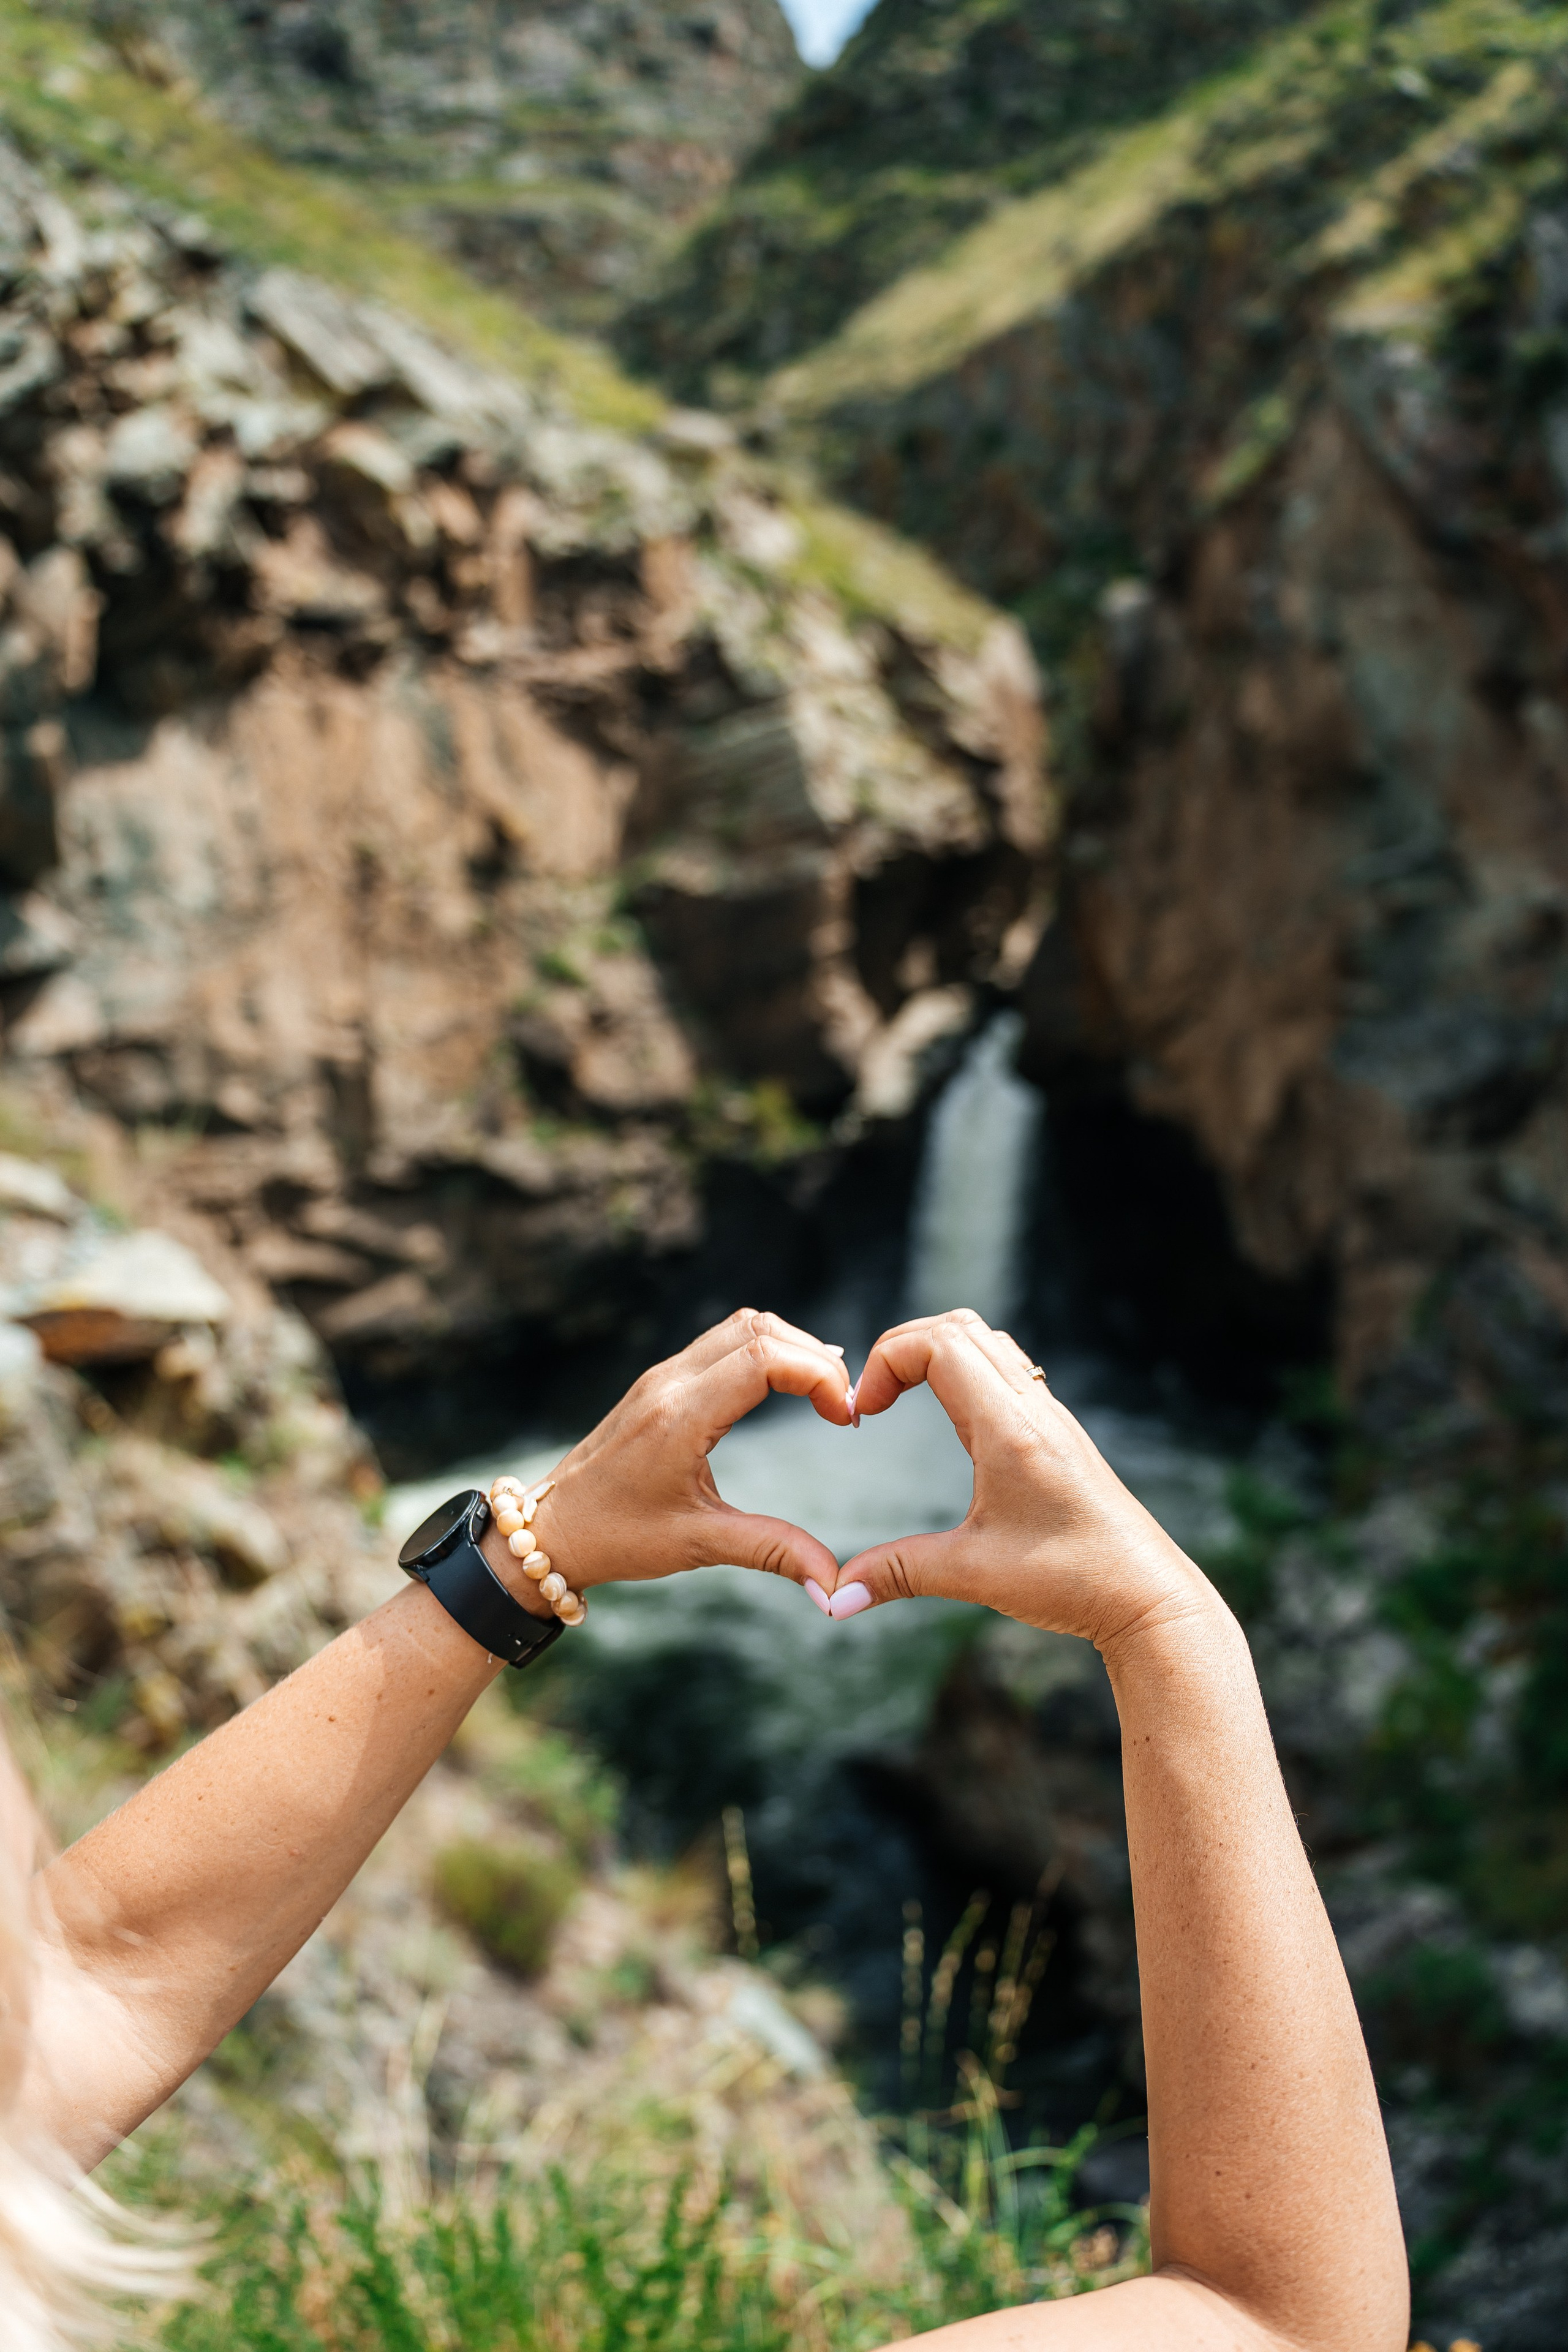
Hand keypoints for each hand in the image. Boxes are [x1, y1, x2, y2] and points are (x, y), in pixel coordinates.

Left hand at [486, 1310, 850, 1612]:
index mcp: (680, 1417)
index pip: (764, 1359)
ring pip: (740, 1326)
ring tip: (822, 1393)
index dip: (818, 1376)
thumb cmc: (617, 1537)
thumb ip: (771, 1551)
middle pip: (759, 1328)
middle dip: (813, 1357)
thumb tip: (833, 1584)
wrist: (552, 1528)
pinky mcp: (660, 1382)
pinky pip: (721, 1342)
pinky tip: (785, 1386)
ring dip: (789, 1347)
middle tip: (841, 1404)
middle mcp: (670, 1383)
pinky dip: (763, 1351)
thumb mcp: (698, 1545)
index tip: (843, 1417)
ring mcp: (662, 1377)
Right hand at [819, 1309, 1219, 1651]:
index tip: (863, 1412)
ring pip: (987, 1341)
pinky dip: (965, 1371)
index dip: (886, 1360)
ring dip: (936, 1352)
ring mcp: (1049, 1414)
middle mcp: (1032, 1407)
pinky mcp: (1057, 1432)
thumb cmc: (1071, 1579)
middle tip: (873, 1398)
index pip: (938, 1343)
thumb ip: (899, 1573)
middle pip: (958, 1326)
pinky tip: (951, 1422)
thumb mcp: (974, 1574)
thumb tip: (836, 1596)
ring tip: (902, 1398)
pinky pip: (1007, 1368)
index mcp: (1009, 1427)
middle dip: (902, 1347)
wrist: (1146, 1594)